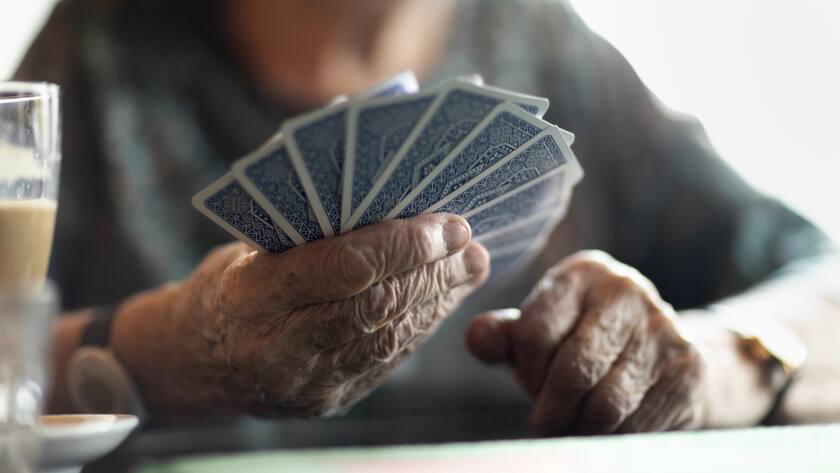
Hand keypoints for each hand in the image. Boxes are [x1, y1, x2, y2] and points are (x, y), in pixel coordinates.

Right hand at [113, 213, 488, 417]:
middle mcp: (278, 348)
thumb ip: (312, 234)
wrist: (192, 362)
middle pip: (377, 306)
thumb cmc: (227, 286)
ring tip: (470, 265)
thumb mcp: (251, 248)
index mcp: (250, 296)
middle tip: (469, 239)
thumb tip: (396, 201)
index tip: (447, 221)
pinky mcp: (329, 399)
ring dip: (439, 298)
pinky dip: (423, 323)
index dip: (404, 244)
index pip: (343, 268)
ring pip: (391, 337)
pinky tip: (444, 297)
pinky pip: (388, 360)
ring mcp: (306, 383)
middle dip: (432, 269)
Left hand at [465, 250, 704, 434]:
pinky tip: (609, 427)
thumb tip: (477, 338)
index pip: (535, 333)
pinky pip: (638, 421)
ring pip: (606, 403)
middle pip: (573, 369)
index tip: (532, 386)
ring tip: (574, 427)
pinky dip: (615, 437)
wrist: (662, 355)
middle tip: (547, 424)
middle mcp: (625, 290)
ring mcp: (662, 327)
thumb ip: (504, 337)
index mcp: (582, 273)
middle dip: (553, 410)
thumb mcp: (541, 333)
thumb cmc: (584, 343)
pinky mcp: (686, 367)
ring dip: (582, 428)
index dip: (527, 372)